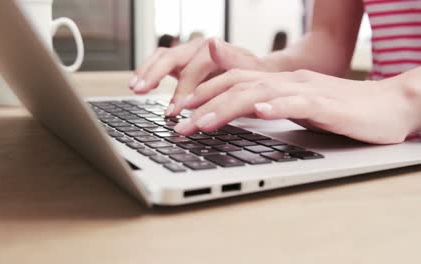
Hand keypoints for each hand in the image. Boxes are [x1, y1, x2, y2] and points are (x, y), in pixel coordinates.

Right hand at [129, 38, 274, 116]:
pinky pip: (161, 63)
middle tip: (141, 90)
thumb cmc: (252, 75)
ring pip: (161, 57)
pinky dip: (149, 72)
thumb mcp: (248, 69)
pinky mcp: (181, 63)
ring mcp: (188, 54)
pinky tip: (140, 86)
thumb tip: (214, 43)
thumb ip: (231, 57)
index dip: (181, 90)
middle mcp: (197, 48)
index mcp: (212, 50)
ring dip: (146, 71)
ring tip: (135, 87)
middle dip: (154, 74)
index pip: (191, 69)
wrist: (255, 73)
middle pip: (170, 57)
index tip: (174, 111)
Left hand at [174, 69, 419, 143]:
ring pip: (260, 93)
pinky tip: (259, 112)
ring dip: (228, 107)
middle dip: (204, 104)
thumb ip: (270, 105)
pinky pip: (299, 102)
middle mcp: (288, 81)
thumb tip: (241, 112)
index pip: (233, 81)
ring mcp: (307, 90)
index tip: (181, 110)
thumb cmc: (343, 110)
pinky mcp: (328, 105)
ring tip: (203, 122)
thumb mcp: (298, 105)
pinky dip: (277, 106)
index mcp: (279, 82)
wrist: (390, 105)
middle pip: (238, 85)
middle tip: (179, 124)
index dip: (204, 93)